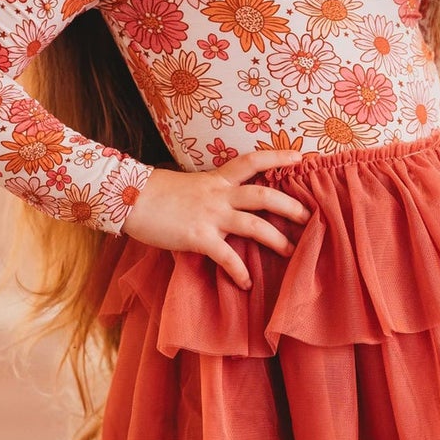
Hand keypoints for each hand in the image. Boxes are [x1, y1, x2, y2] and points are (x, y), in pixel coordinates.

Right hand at [120, 148, 313, 290]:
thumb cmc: (156, 193)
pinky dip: (239, 271)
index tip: (301, 157)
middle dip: (290, 206)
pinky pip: (227, 256)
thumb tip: (223, 200)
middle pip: (264, 195)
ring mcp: (210, 216)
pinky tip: (247, 283)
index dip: (278, 157)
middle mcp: (219, 195)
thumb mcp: (189, 184)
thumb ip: (210, 191)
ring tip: (292, 251)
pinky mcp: (199, 237)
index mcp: (217, 179)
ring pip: (254, 225)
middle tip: (309, 217)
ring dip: (277, 239)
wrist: (129, 199)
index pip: (253, 161)